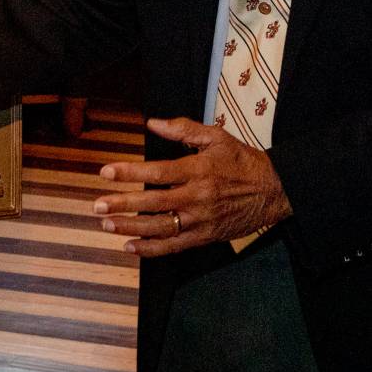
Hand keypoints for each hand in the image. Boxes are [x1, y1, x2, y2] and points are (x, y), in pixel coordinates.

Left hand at [90, 117, 292, 258]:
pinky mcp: (205, 237)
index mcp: (198, 170)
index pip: (158, 172)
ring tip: (107, 224)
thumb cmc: (241, 161)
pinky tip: (130, 246)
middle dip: (123, 204)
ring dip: (131, 228)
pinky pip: (174, 246)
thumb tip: (151, 122)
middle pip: (154, 203)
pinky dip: (151, 249)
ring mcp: (201, 220)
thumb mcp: (216, 137)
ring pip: (161, 228)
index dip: (130, 173)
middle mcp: (198, 197)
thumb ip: (183, 129)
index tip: (106, 173)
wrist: (274, 191)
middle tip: (98, 205)